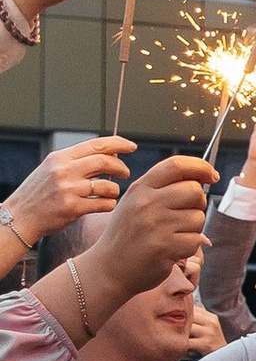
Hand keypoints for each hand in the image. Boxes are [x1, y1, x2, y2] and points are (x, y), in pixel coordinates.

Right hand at [1, 135, 131, 247]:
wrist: (20, 216)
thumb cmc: (39, 193)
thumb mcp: (51, 168)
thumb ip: (76, 161)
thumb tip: (110, 154)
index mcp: (60, 157)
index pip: (96, 144)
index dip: (118, 144)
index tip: (131, 147)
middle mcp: (64, 170)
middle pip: (105, 162)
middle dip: (121, 167)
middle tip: (126, 173)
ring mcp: (68, 189)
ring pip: (108, 185)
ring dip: (115, 189)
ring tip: (111, 193)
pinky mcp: (72, 208)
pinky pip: (103, 204)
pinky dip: (109, 204)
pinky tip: (105, 204)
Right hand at [83, 155, 215, 309]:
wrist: (108, 269)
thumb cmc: (127, 235)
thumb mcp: (134, 202)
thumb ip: (161, 188)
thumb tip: (200, 177)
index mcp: (140, 188)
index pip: (176, 165)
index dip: (201, 167)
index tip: (212, 175)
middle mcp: (147, 203)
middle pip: (194, 190)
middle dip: (198, 203)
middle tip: (186, 214)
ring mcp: (156, 225)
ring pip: (198, 217)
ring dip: (193, 228)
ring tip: (173, 235)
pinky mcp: (164, 247)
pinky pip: (196, 240)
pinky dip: (189, 246)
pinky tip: (172, 250)